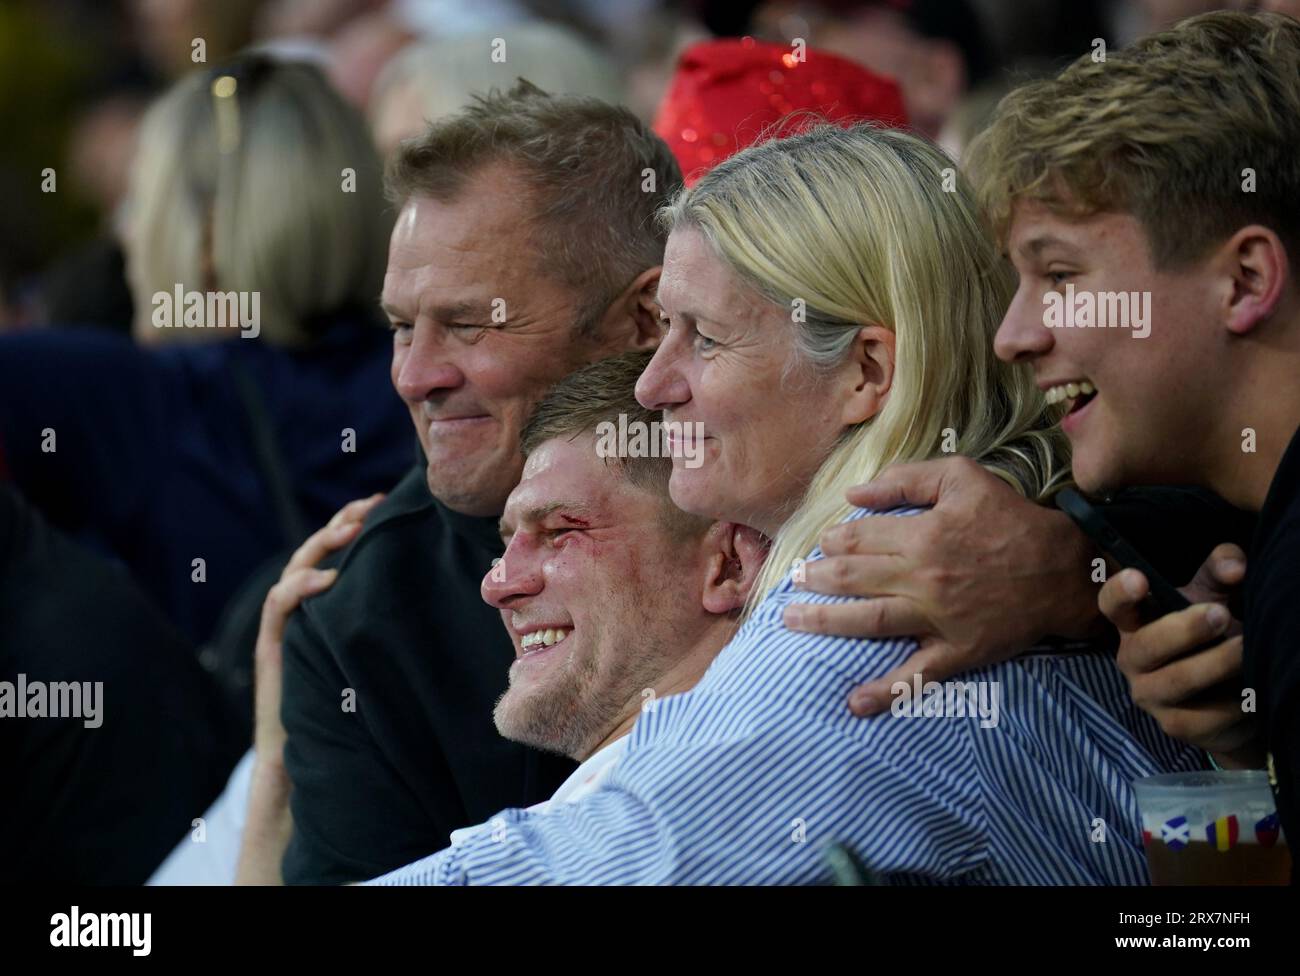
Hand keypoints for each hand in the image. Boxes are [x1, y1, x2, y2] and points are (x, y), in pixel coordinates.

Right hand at [235, 492, 383, 883]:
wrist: (310, 768)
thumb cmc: (356, 720)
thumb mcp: (386, 666)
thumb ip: (404, 636)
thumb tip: (465, 612)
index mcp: (332, 613)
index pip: (343, 557)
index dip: (359, 527)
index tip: (389, 506)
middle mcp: (308, 616)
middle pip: (318, 554)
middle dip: (343, 523)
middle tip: (372, 505)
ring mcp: (288, 631)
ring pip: (296, 571)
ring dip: (321, 545)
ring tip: (350, 529)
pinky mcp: (275, 651)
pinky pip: (279, 609)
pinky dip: (300, 586)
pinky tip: (327, 578)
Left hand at [781, 457, 1099, 716]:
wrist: (1064, 570)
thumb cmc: (1010, 518)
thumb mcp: (962, 478)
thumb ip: (905, 479)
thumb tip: (853, 495)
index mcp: (923, 534)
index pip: (858, 539)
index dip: (832, 541)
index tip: (822, 545)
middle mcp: (923, 578)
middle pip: (852, 579)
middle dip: (815, 579)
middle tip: (794, 581)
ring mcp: (938, 618)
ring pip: (869, 621)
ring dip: (824, 622)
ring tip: (792, 621)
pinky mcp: (957, 651)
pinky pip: (918, 675)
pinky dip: (886, 691)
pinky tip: (855, 702)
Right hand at [1099, 542, 1262, 767]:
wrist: (1227, 697)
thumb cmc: (1211, 636)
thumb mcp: (1213, 597)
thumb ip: (1221, 571)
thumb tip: (1234, 566)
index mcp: (1135, 624)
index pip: (1112, 606)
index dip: (1120, 593)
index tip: (1139, 578)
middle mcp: (1133, 660)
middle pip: (1145, 646)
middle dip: (1183, 631)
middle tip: (1221, 614)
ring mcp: (1151, 696)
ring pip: (1176, 683)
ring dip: (1214, 665)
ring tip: (1247, 649)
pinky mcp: (1176, 727)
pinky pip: (1205, 717)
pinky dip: (1233, 703)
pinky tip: (1252, 690)